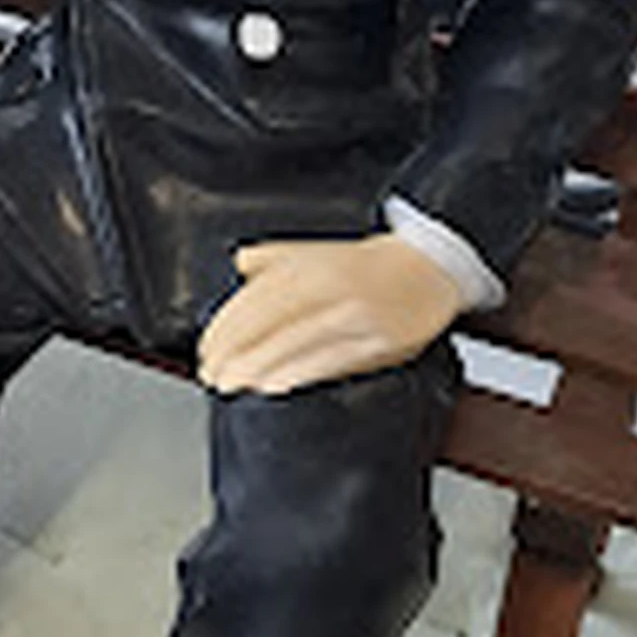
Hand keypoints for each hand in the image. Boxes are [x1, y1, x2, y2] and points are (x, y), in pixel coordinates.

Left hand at [197, 232, 463, 395]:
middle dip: (231, 352)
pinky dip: (295, 375)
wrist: (430, 268)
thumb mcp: (319, 251)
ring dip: (254, 368)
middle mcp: (329, 288)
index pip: (254, 300)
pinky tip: (272, 386)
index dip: (223, 328)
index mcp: (310, 266)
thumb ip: (275, 258)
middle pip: (267, 322)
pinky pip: (328, 362)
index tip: (205, 350)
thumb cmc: (372, 266)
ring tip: (230, 384)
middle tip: (210, 373)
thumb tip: (237, 264)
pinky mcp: (377, 342)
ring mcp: (354, 316)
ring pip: (293, 343)